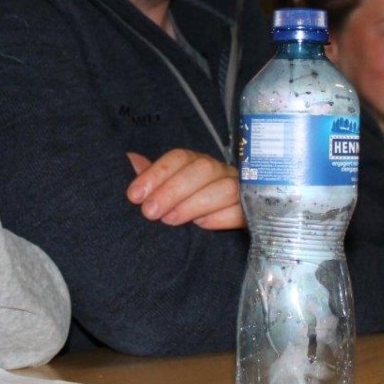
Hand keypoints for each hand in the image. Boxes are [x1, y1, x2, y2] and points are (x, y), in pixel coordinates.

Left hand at [126, 148, 244, 229]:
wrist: (229, 222)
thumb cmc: (191, 204)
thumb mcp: (169, 189)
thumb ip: (153, 176)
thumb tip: (130, 159)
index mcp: (198, 163)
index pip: (180, 157)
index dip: (156, 174)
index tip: (134, 195)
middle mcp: (220, 172)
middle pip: (202, 169)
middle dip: (172, 190)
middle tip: (149, 212)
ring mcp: (240, 190)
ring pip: (224, 189)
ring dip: (193, 204)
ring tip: (170, 220)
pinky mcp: (252, 211)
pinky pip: (240, 211)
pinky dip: (219, 217)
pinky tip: (201, 226)